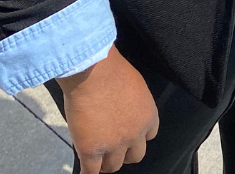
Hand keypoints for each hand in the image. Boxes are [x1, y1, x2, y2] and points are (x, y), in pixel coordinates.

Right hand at [57, 44, 158, 171]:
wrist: (94, 72)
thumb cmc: (115, 71)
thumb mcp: (136, 88)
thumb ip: (134, 106)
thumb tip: (125, 112)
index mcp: (149, 116)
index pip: (149, 136)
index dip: (137, 137)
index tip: (128, 135)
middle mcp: (135, 134)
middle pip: (135, 156)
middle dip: (124, 153)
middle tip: (112, 147)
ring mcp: (114, 145)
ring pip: (113, 166)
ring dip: (105, 163)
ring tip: (97, 157)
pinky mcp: (91, 151)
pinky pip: (91, 172)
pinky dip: (88, 172)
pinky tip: (85, 168)